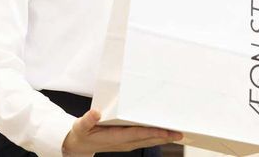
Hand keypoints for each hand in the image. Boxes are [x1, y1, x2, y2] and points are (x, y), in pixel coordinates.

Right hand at [62, 110, 181, 153]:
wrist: (78, 145)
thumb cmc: (81, 133)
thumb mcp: (80, 126)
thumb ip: (88, 119)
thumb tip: (95, 112)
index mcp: (114, 137)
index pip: (137, 134)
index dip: (152, 133)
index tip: (165, 131)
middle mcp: (123, 142)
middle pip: (148, 139)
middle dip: (164, 136)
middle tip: (180, 132)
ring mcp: (126, 144)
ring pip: (148, 141)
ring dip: (163, 138)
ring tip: (178, 133)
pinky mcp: (127, 142)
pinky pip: (145, 140)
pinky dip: (156, 137)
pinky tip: (164, 133)